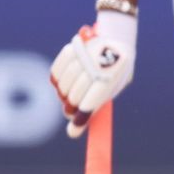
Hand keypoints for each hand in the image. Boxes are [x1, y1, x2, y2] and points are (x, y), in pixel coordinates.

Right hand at [50, 10, 136, 137]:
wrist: (117, 40)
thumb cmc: (115, 72)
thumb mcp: (112, 88)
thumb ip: (93, 109)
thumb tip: (72, 133)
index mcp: (111, 77)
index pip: (90, 102)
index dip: (81, 119)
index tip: (74, 130)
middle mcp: (95, 65)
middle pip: (74, 95)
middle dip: (72, 109)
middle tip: (72, 112)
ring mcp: (82, 55)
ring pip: (63, 85)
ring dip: (64, 96)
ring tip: (69, 98)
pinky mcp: (72, 48)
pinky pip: (56, 71)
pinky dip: (57, 82)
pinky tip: (62, 85)